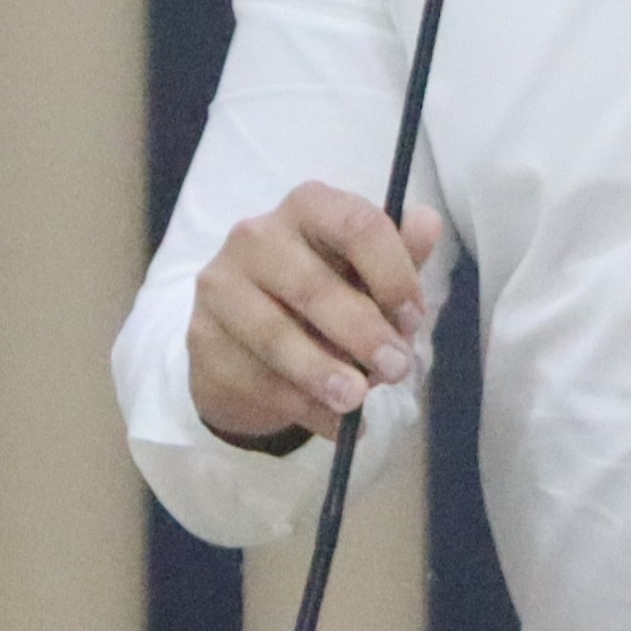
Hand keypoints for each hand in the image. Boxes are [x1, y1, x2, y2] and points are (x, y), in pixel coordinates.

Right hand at [185, 184, 444, 448]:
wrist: (250, 341)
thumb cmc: (323, 295)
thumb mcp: (366, 273)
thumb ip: (399, 253)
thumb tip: (428, 222)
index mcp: (308, 206)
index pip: (356, 225)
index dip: (393, 275)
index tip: (414, 319)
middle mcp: (256, 235)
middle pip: (313, 286)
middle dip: (363, 333)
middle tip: (397, 369)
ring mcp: (220, 286)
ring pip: (275, 336)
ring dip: (324, 373)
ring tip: (357, 401)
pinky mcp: (201, 338)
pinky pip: (256, 379)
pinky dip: (302, 407)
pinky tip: (334, 423)